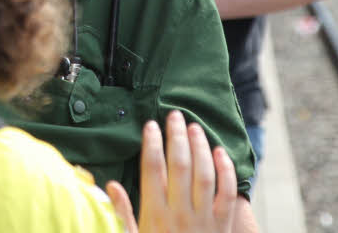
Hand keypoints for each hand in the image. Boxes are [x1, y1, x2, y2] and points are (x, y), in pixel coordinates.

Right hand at [107, 110, 236, 232]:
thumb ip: (121, 215)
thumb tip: (109, 185)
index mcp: (155, 216)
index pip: (153, 170)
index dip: (152, 144)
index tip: (150, 125)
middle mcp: (180, 214)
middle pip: (180, 165)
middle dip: (177, 136)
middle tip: (174, 115)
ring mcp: (204, 219)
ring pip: (205, 174)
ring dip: (200, 147)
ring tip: (194, 127)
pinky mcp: (223, 225)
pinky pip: (228, 193)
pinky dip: (226, 170)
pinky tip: (219, 152)